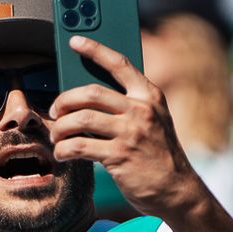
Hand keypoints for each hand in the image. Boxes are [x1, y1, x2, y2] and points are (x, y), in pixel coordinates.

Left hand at [47, 36, 196, 217]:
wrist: (177, 190)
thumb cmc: (158, 156)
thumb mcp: (153, 122)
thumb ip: (128, 107)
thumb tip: (86, 100)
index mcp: (150, 96)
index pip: (120, 64)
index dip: (95, 50)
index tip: (74, 41)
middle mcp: (141, 110)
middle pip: (90, 93)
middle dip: (65, 100)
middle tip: (55, 110)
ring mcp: (131, 133)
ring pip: (80, 119)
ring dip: (60, 128)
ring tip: (56, 136)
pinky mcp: (119, 156)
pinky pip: (79, 146)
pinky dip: (64, 149)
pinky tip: (63, 154)